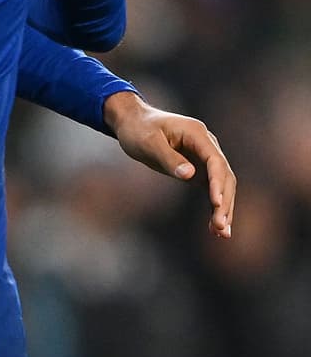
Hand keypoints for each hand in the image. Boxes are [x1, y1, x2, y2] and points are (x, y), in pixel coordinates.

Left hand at [103, 92, 235, 237]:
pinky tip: (214, 228)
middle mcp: (207, 145)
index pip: (215, 161)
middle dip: (224, 201)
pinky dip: (215, 207)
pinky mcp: (199, 169)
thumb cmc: (138, 130)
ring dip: (223, 208)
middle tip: (221, 227)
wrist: (132, 122)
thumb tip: (190, 176)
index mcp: (197, 134)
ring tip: (221, 234)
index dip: (218, 182)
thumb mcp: (148, 143)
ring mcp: (205, 157)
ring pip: (222, 185)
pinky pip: (212, 189)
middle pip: (224, 176)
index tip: (216, 203)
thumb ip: (168, 158)